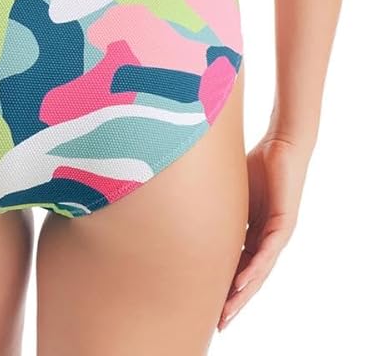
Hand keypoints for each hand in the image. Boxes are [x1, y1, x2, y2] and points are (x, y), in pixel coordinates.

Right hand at [217, 133, 310, 330]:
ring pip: (260, 270)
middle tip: (219, 323)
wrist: (282, 144)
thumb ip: (214, 204)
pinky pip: (269, 250)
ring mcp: (278, 233)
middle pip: (250, 276)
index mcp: (254, 232)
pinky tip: (244, 281)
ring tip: (229, 311)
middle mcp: (268, 238)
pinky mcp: (285, 223)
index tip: (208, 304)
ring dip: (244, 293)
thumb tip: (181, 204)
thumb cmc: (256, 162)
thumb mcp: (229, 192)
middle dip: (234, 301)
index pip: (238, 266)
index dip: (224, 286)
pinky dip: (256, 267)